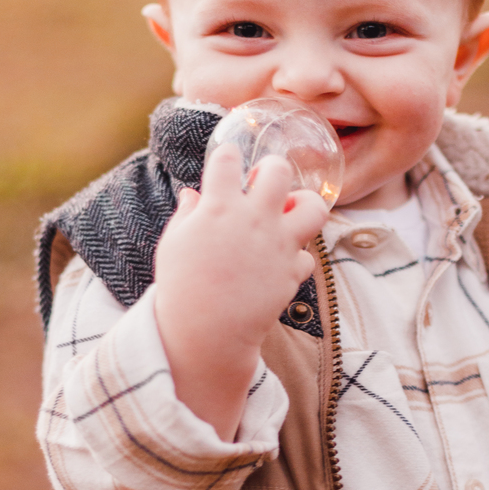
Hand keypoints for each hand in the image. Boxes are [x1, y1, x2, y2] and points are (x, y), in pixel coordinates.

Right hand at [154, 145, 328, 439]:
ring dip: (304, 205)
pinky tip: (279, 264)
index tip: (226, 162)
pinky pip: (307, 256)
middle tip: (263, 182)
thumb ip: (188, 214)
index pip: (227, 158)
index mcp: (219, 207)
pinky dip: (295, 259)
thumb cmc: (181, 287)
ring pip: (314, 207)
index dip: (227, 156)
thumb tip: (193, 194)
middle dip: (273, 169)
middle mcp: (253, 219)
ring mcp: (277, 244)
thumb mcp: (174, 244)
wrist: (204, 332)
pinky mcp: (291, 272)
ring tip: (288, 214)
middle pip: (279, 170)